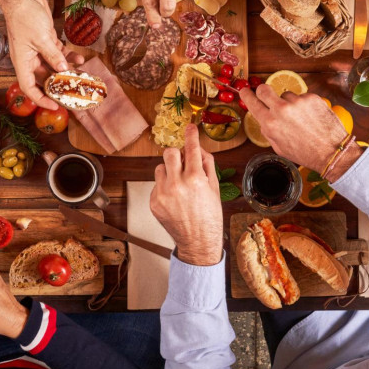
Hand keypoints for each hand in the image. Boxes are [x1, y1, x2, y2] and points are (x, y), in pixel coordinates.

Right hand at [0, 0, 83, 109]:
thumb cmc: (24, 15)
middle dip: (59, 86)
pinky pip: (59, 54)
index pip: (29, 88)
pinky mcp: (46, 41)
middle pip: (44, 79)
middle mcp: (29, 59)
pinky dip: (68, 57)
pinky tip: (80, 59)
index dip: (41, 99)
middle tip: (74, 92)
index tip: (55, 106)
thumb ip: (53, 55)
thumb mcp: (41, 38)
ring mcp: (38, 50)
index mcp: (22, 62)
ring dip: (67, 71)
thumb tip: (63, 70)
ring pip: (54, 67)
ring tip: (81, 75)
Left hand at [150, 124, 222, 265]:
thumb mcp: (214, 187)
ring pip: (160, 167)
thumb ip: (207, 165)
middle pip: (169, 153)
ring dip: (169, 171)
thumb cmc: (209, 215)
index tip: (190, 127)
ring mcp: (163, 194)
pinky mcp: (154, 202)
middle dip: (176, 153)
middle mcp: (177, 185)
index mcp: (195, 180)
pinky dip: (165, 187)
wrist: (198, 240)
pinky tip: (175, 199)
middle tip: (183, 161)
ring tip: (179, 184)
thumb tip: (198, 149)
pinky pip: (156, 184)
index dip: (191, 135)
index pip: (191, 148)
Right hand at [240, 86, 359, 180]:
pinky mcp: (311, 97)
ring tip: (299, 117)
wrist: (331, 151)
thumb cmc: (304, 153)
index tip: (245, 91)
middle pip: (264, 89)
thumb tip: (263, 118)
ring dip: (288, 103)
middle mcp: (281, 109)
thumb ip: (268, 130)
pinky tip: (310, 117)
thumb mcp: (278, 147)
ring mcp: (297, 101)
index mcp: (270, 123)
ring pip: (286, 94)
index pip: (252, 101)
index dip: (246, 95)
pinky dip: (303, 105)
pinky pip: (301, 97)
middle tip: (266, 96)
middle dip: (262, 91)